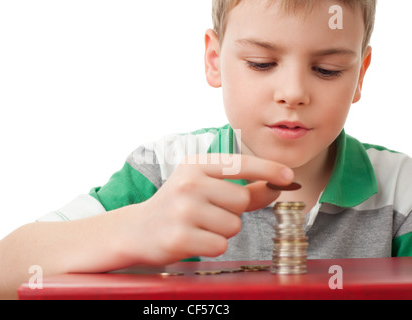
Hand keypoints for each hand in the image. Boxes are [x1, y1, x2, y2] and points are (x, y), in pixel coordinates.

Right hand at [128, 154, 293, 265]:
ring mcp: (182, 210)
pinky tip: (194, 239)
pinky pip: (220, 244)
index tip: (288, 177)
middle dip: (233, 211)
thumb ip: (243, 187)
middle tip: (209, 213)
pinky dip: (212, 245)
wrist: (139, 229)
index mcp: (195, 165)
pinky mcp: (180, 236)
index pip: (239, 163)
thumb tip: (277, 186)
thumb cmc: (178, 206)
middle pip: (241, 200)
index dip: (268, 169)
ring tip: (199, 226)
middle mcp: (188, 183)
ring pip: (233, 225)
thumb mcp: (205, 187)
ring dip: (222, 230)